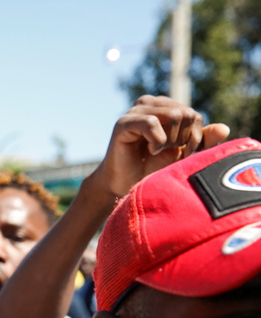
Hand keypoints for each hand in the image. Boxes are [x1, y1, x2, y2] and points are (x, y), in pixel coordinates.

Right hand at [93, 95, 229, 199]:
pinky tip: (150, 151)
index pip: (193, 114)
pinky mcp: (124, 123)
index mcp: (164, 106)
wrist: (124, 183)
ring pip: (172, 115)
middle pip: (185, 113)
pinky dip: (157, 141)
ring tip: (159, 151)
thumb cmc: (150, 167)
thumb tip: (225, 128)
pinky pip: (151, 123)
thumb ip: (201, 140)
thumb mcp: (181, 153)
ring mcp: (136, 111)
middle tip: (170, 154)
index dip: (195, 137)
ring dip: (171, 140)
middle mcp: (150, 103)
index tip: (185, 154)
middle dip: (184, 139)